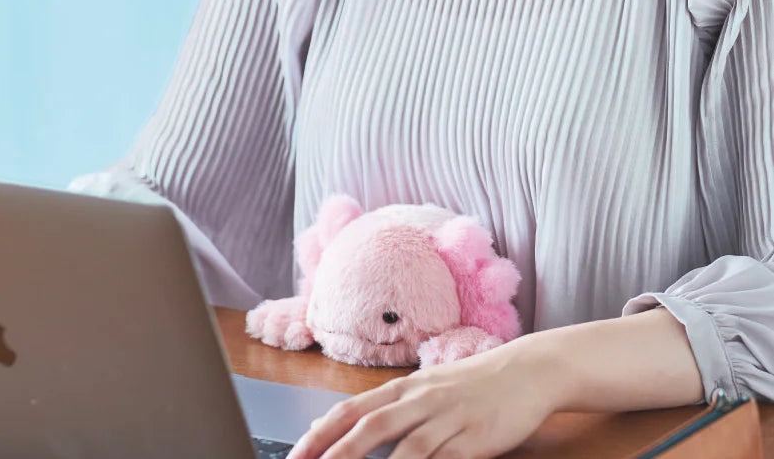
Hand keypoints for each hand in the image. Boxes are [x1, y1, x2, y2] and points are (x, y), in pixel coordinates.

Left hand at [285, 339, 559, 458]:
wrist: (527, 371)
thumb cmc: (469, 385)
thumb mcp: (421, 389)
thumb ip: (380, 408)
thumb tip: (327, 426)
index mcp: (402, 388)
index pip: (350, 411)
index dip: (320, 434)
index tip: (295, 455)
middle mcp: (421, 400)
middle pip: (371, 428)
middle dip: (338, 453)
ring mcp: (449, 419)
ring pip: (408, 449)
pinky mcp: (477, 438)